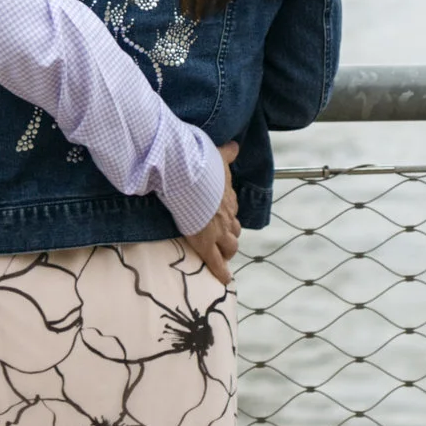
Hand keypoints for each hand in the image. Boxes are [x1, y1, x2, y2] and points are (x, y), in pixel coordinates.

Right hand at [182, 142, 241, 284]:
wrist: (189, 178)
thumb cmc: (201, 165)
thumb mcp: (217, 155)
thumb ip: (227, 152)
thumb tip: (235, 144)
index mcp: (228, 196)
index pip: (232, 210)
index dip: (228, 215)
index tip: (223, 216)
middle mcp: (227, 215)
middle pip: (234, 230)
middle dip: (230, 235)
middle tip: (223, 239)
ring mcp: (218, 231)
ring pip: (230, 247)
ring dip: (227, 251)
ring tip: (222, 257)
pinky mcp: (206, 244)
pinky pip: (216, 263)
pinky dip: (221, 272)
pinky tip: (224, 280)